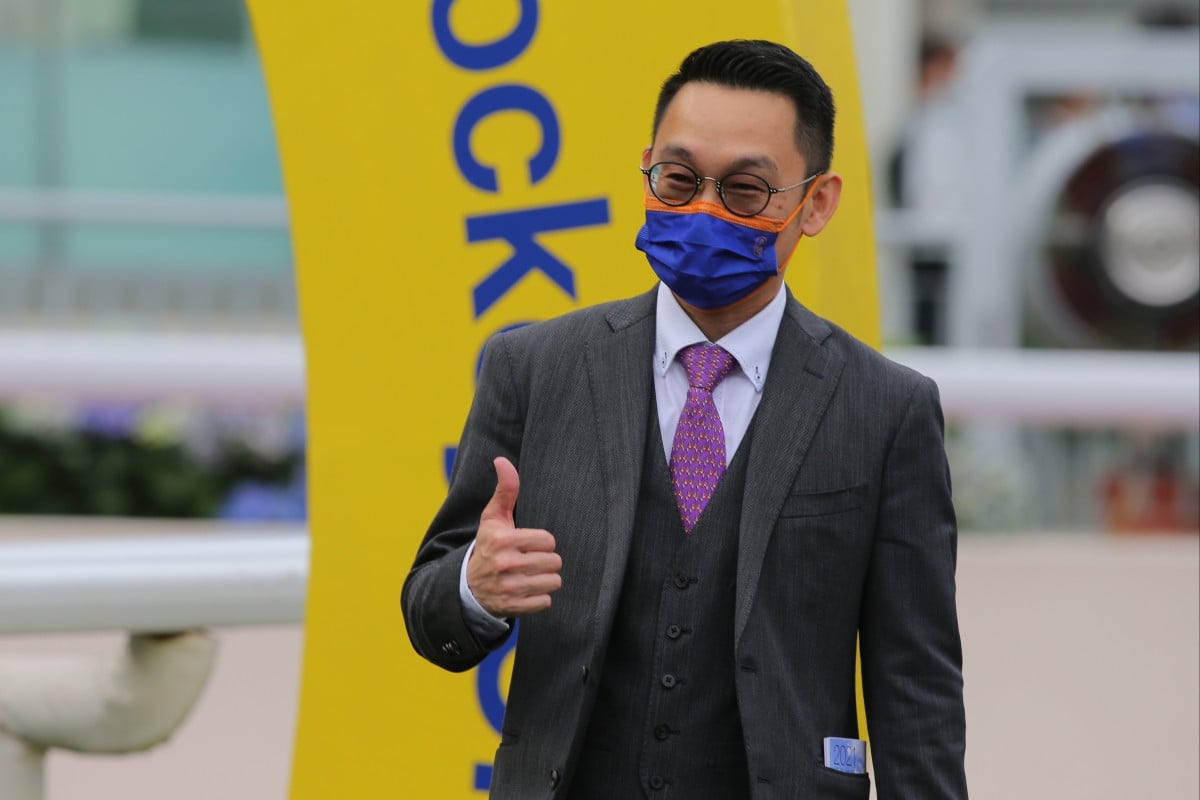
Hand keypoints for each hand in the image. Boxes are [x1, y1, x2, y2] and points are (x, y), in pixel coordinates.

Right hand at [467, 457, 562, 617]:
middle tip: (530, 560)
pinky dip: (539, 597)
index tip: (529, 543)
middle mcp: (505, 565)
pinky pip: (546, 601)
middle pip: (553, 561)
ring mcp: (509, 589)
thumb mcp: (493, 518)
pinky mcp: (513, 607)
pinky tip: (527, 590)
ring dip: (545, 579)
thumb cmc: (488, 545)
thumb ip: (504, 490)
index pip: (548, 540)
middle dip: (545, 560)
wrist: (468, 586)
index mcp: (502, 541)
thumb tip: (502, 460)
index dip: (542, 541)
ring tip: (530, 575)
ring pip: (553, 581)